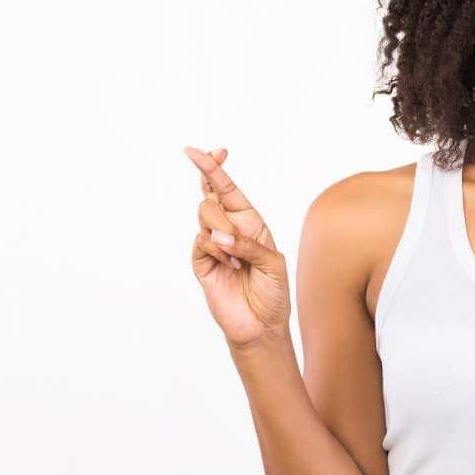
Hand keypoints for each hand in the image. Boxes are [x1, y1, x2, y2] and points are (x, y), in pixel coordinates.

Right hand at [185, 146, 290, 350]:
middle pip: (211, 196)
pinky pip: (201, 240)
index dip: (215, 168)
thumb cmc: (273, 292)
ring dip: (224, 233)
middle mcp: (229, 229)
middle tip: (235, 236)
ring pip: (204, 215)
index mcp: (249, 222)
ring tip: (237, 259)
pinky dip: (217, 250)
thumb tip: (219, 235)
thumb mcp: (272, 263)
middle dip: (219, 203)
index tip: (207, 150)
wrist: (261, 325)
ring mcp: (212, 244)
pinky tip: (230, 266)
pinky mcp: (201, 261)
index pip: (227, 188)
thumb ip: (248, 243)